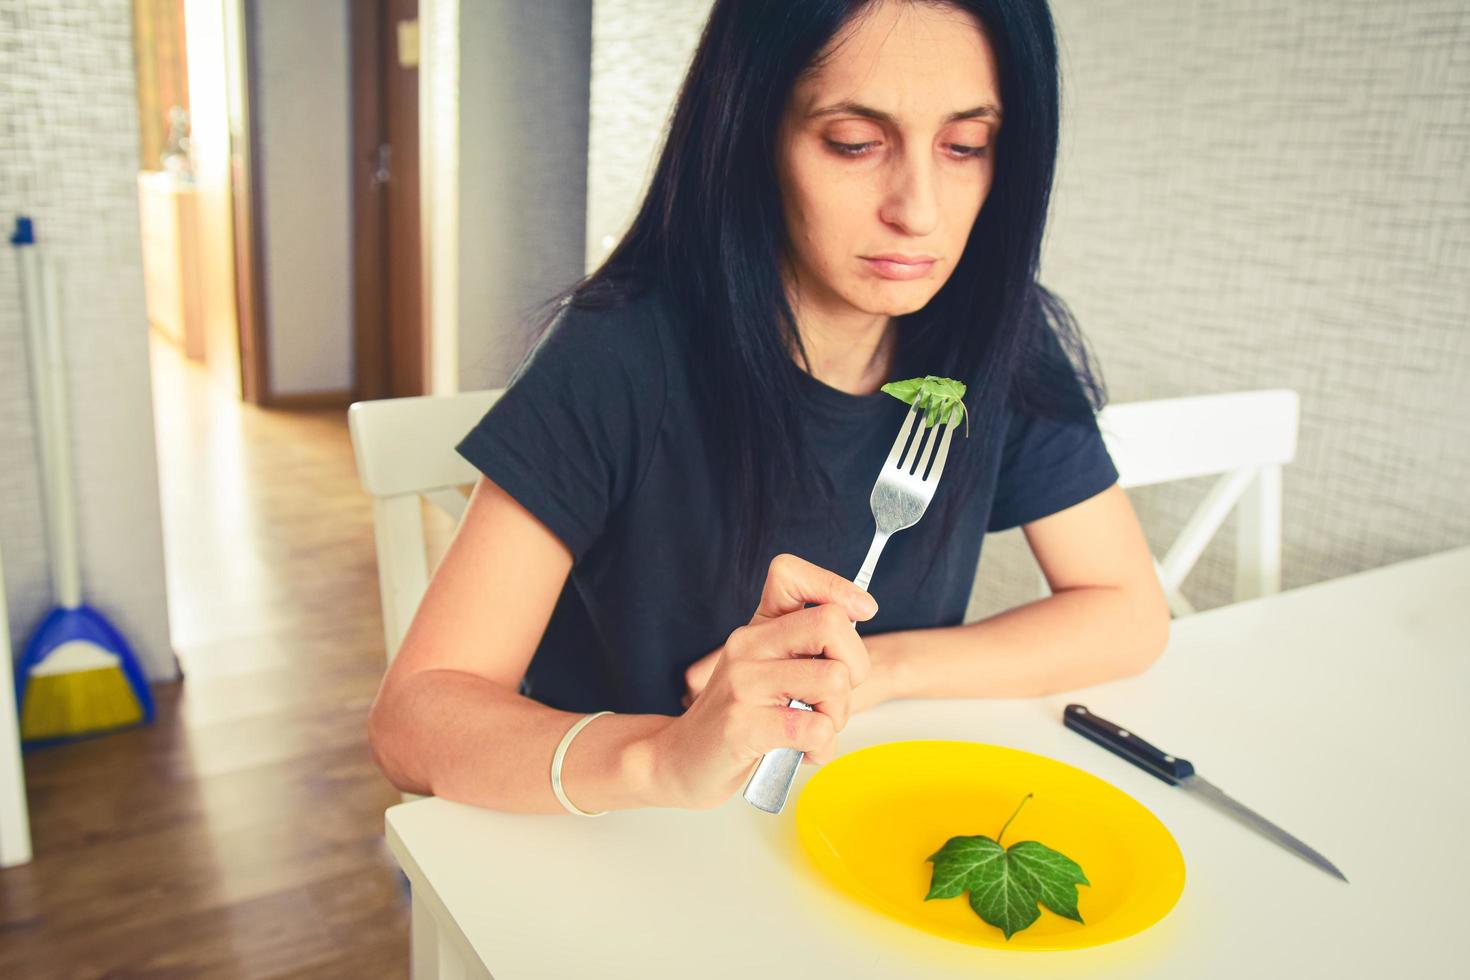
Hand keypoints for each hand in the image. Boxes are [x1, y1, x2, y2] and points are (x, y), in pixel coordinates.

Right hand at [649, 554, 877, 808]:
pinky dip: (822, 747)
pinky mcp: (742, 725)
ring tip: (814, 729)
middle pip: (831, 623)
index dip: (836, 586)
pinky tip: (802, 753)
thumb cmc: (739, 716)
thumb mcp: (767, 669)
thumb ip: (805, 647)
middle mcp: (747, 645)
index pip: (789, 574)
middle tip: (834, 695)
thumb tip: (858, 618)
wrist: (681, 760)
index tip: (862, 612)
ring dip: (838, 715)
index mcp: (756, 627)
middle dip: (856, 665)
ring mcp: (742, 683)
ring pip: (832, 679)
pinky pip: (815, 728)